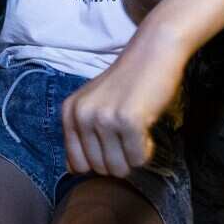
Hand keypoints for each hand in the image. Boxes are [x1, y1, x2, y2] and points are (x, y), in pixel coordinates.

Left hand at [62, 36, 185, 177]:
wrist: (154, 52)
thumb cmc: (127, 82)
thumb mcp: (93, 104)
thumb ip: (80, 134)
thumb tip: (72, 171)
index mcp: (69, 112)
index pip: (77, 165)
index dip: (99, 161)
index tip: (112, 143)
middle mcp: (82, 115)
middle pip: (100, 169)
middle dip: (119, 159)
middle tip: (128, 134)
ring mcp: (104, 118)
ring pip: (119, 168)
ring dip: (133, 156)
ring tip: (136, 131)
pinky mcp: (128, 120)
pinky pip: (138, 159)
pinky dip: (147, 149)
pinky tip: (146, 126)